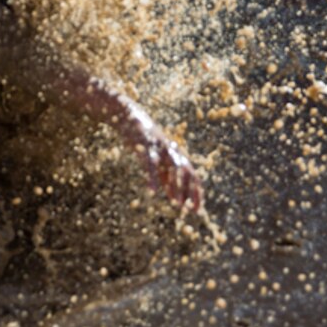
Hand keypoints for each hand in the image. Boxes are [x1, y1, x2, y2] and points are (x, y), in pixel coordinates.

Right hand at [116, 94, 202, 212]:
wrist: (129, 116)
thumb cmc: (144, 141)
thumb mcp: (158, 160)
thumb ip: (166, 178)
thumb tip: (176, 199)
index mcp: (176, 155)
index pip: (192, 176)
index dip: (196, 192)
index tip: (197, 210)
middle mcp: (172, 151)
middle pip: (187, 173)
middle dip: (191, 192)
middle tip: (191, 210)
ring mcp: (160, 147)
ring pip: (173, 168)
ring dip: (176, 187)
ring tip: (177, 204)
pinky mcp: (146, 145)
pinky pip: (150, 163)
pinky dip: (152, 176)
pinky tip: (152, 190)